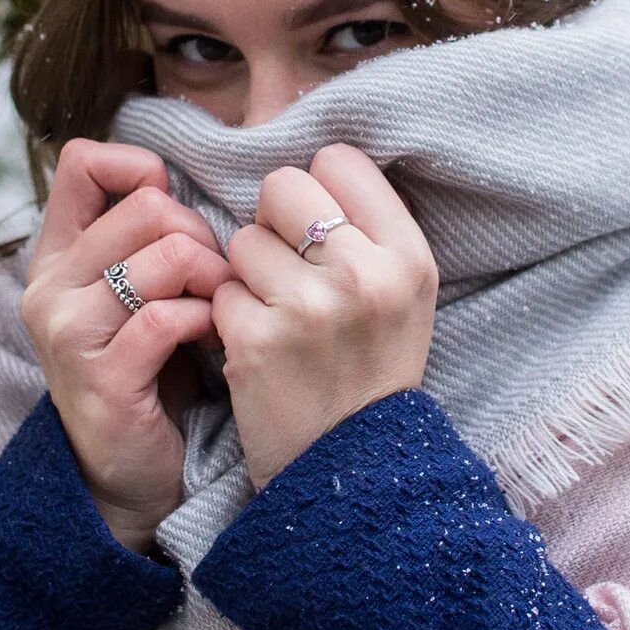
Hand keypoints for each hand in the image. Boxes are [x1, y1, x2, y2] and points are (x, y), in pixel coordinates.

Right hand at [20, 140, 230, 554]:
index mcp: (55, 254)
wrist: (130, 471)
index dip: (142, 171)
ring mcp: (68, 332)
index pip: (81, 162)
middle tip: (215, 278)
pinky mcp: (101, 377)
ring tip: (220, 307)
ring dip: (214, 279)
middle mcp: (49, 286)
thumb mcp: (137, 290)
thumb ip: (144, 234)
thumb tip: (175, 177)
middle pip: (147, 208)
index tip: (174, 213)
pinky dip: (205, 320)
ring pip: (166, 256)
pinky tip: (213, 338)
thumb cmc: (150, 369)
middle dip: (201, 235)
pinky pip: (168, 317)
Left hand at [211, 145, 438, 488]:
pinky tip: (260, 347)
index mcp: (409, 256)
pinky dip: (230, 316)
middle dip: (275, 221)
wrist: (350, 470)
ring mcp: (309, 307)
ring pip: (242, 238)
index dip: (319, 188)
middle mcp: (364, 275)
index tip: (321, 229)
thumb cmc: (371, 369)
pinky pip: (220, 289)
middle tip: (290, 269)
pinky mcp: (257, 339)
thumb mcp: (405, 294)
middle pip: (282, 184)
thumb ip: (370, 227)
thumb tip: (313, 159)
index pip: (339, 159)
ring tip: (280, 316)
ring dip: (249, 273)